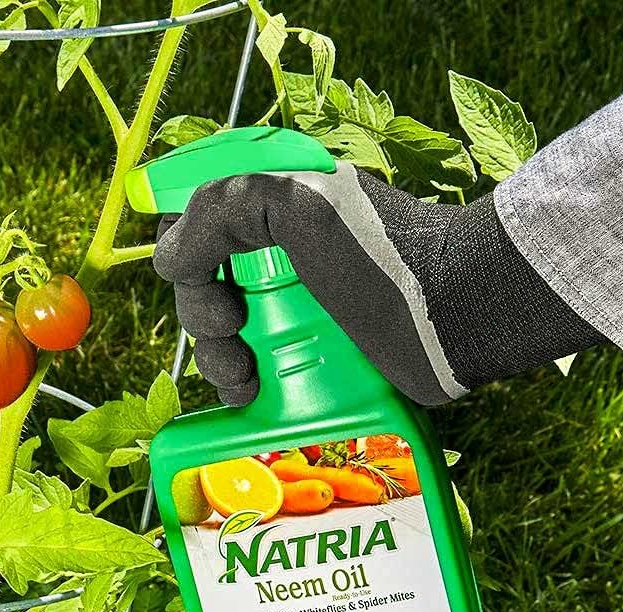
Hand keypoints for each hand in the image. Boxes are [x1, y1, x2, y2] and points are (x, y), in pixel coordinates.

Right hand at [153, 161, 603, 405]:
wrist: (455, 315)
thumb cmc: (380, 253)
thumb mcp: (297, 206)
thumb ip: (220, 212)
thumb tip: (167, 259)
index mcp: (276, 204)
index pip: (199, 214)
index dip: (182, 243)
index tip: (188, 270)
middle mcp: (281, 254)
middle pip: (204, 283)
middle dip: (201, 311)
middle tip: (231, 327)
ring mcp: (296, 307)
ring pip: (224, 334)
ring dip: (217, 357)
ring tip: (242, 377)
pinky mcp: (312, 355)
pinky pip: (255, 369)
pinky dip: (239, 385)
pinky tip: (248, 396)